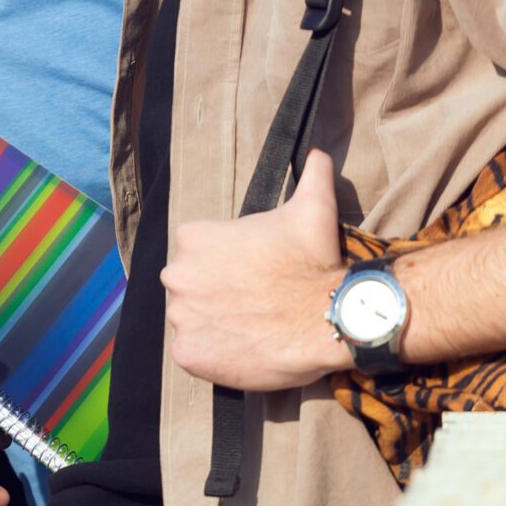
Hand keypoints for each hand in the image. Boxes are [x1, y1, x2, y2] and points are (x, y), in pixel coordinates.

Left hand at [161, 148, 354, 391]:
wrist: (327, 317)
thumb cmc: (314, 261)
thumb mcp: (313, 205)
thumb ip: (310, 173)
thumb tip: (319, 150)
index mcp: (194, 238)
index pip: (197, 251)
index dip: (225, 264)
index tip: (251, 272)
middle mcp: (177, 275)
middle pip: (189, 285)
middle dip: (213, 292)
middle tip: (251, 301)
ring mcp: (181, 317)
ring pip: (191, 319)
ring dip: (213, 323)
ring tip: (249, 325)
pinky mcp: (187, 354)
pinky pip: (192, 353)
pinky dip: (211, 355)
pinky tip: (241, 348)